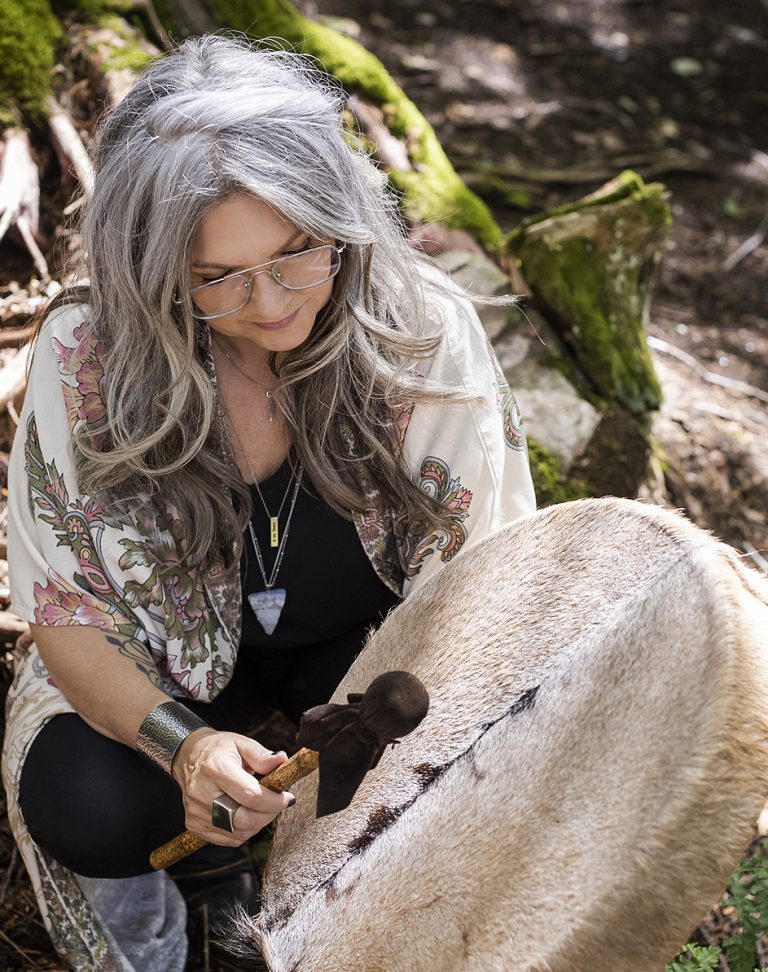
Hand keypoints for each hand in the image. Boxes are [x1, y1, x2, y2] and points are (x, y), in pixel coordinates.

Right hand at [171, 728, 294, 845]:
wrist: (188, 757)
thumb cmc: (217, 750)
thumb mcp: (241, 743)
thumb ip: (262, 755)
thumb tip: (281, 760)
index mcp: (215, 768)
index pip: (250, 795)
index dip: (273, 801)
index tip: (287, 798)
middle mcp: (201, 793)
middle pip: (243, 819)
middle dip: (268, 814)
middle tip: (277, 803)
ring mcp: (196, 812)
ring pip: (238, 833)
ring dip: (257, 823)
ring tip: (260, 806)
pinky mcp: (194, 826)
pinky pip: (228, 839)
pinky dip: (243, 830)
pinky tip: (245, 813)